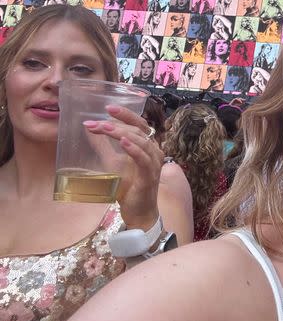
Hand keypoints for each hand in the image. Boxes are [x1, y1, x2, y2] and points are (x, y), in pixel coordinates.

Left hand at [83, 104, 161, 230]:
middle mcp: (154, 152)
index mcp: (147, 146)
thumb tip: (89, 129)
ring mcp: (154, 163)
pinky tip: (123, 143)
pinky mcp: (150, 176)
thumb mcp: (112, 163)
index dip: (126, 115)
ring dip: (122, 133)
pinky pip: (144, 159)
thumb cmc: (128, 187)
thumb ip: (103, 147)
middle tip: (98, 120)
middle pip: (140, 130)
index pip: (139, 124)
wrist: (138, 212)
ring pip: (141, 142)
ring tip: (105, 128)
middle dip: (118, 123)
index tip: (108, 108)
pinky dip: (134, 149)